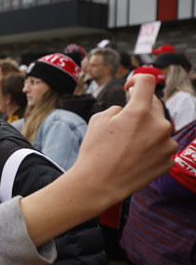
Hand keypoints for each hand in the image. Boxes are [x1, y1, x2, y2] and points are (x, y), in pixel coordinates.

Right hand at [74, 73, 175, 203]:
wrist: (98, 185)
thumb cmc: (94, 152)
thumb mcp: (98, 120)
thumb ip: (117, 109)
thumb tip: (126, 110)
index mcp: (139, 112)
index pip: (147, 81)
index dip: (137, 80)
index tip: (131, 88)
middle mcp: (159, 126)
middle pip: (154, 105)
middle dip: (141, 110)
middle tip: (124, 124)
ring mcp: (166, 145)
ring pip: (159, 128)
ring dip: (147, 131)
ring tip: (128, 146)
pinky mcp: (169, 161)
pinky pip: (162, 148)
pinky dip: (151, 149)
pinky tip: (134, 158)